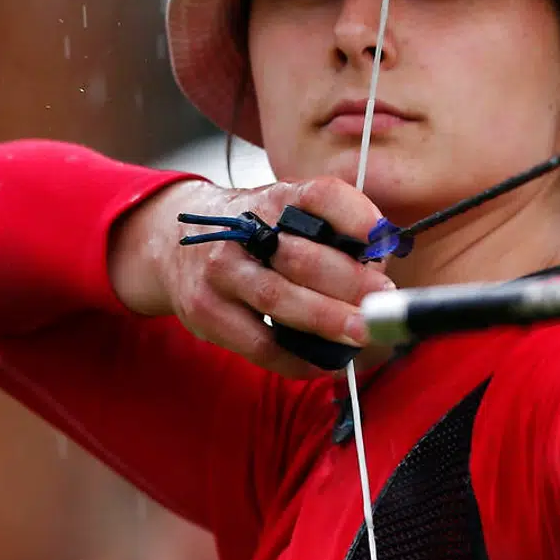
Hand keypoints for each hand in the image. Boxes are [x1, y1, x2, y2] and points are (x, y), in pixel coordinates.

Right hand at [110, 177, 393, 377]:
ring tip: (362, 333)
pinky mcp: (207, 312)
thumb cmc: (255, 235)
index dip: (356, 217)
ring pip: (277, 298)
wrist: (175, 246)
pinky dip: (297, 359)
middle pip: (301, 256)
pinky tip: (326, 363)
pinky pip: (258, 344)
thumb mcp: (288, 216)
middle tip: (383, 301)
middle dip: (349, 283)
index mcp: (277, 198)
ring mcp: (221, 271)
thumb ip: (334, 234)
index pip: (320, 196)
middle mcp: (244, 230)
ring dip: (326, 320)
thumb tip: (382, 265)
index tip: (383, 241)